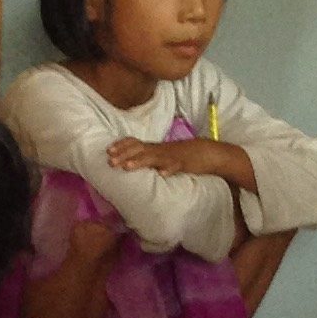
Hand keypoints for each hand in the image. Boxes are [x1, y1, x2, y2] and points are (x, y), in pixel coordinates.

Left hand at [105, 136, 239, 179]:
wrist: (208, 152)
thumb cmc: (183, 157)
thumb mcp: (163, 157)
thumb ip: (150, 160)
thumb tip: (132, 165)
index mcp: (155, 148)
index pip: (136, 143)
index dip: (122, 146)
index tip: (108, 151)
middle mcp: (161, 150)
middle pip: (140, 150)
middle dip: (124, 154)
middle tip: (109, 161)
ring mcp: (172, 156)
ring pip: (154, 157)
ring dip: (140, 162)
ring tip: (127, 167)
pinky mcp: (185, 163)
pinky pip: (176, 166)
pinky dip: (169, 169)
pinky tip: (162, 175)